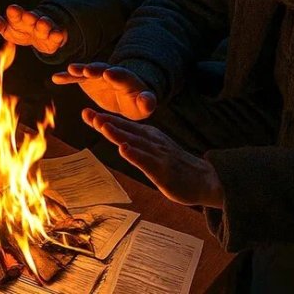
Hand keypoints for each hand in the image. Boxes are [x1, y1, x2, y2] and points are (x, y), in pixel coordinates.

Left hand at [0, 4, 66, 54]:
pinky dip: (57, 35)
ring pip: (45, 24)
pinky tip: (57, 35)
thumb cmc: (21, 29)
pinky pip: (57, 36)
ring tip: (42, 25)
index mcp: (19, 18)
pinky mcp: (55, 37)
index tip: (11, 10)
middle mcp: (33, 20)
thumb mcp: (8, 28)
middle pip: (31, 17)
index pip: (15, 14)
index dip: (14, 13)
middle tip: (28, 16)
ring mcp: (45, 27)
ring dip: (44, 24)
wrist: (40, 33)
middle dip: (30, 17)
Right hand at [51, 63, 155, 119]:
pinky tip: (56, 78)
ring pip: (89, 71)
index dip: (116, 75)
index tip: (108, 74)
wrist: (126, 97)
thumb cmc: (137, 103)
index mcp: (127, 81)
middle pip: (103, 70)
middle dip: (96, 70)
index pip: (123, 76)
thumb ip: (147, 103)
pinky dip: (67, 77)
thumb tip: (146, 101)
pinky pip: (76, 78)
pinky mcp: (88, 81)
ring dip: (81, 70)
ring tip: (71, 70)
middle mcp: (112, 74)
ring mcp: (98, 76)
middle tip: (88, 71)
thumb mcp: (144, 105)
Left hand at [82, 108, 222, 207]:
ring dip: (117, 133)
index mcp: (149, 136)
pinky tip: (123, 149)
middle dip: (105, 122)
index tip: (86, 113)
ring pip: (134, 142)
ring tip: (101, 125)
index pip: (124, 126)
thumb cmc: (178, 167)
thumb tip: (120, 140)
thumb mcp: (155, 152)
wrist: (207, 180)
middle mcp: (152, 141)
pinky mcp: (164, 170)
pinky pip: (147, 161)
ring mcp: (158, 154)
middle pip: (125, 130)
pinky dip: (135, 154)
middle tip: (87, 114)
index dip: (105, 119)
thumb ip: (138, 146)